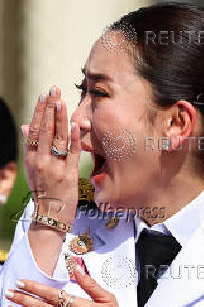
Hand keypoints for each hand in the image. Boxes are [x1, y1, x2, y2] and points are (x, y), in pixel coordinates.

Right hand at [22, 86, 80, 223]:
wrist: (50, 216)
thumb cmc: (44, 190)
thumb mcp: (32, 169)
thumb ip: (31, 148)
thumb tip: (25, 126)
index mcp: (31, 159)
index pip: (34, 130)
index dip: (39, 112)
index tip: (43, 96)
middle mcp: (41, 161)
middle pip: (44, 130)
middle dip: (49, 109)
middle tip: (53, 90)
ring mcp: (55, 168)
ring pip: (57, 139)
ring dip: (60, 118)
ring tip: (62, 101)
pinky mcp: (69, 175)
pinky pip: (72, 154)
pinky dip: (74, 139)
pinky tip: (76, 125)